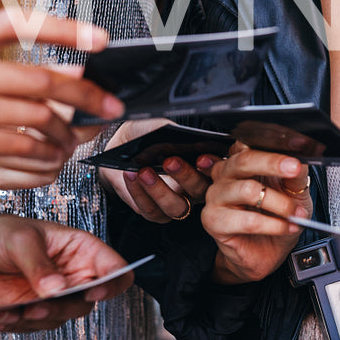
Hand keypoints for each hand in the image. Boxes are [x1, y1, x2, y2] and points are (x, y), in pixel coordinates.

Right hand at [0, 11, 124, 209]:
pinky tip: (52, 157)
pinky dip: (47, 153)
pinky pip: (25, 144)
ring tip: (74, 141)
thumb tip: (69, 77)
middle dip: (86, 95)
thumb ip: (1, 76)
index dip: (62, 28)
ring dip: (67, 133)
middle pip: (41, 77)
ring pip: (38, 114)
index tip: (100, 39)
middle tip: (111, 106)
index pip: (15, 22)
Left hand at [0, 211, 133, 332]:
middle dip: (61, 308)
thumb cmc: (1, 233)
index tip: (92, 293)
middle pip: (87, 301)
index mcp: (82, 250)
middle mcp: (74, 275)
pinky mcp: (35, 309)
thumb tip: (57, 289)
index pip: (114, 268)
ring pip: (61, 318)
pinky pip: (35, 327)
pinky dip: (16, 326)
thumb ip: (39, 265)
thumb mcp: (20, 241)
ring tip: (9, 313)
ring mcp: (56, 295)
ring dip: (35, 320)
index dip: (113, 283)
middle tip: (35, 307)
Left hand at [96, 119, 215, 223]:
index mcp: (202, 167)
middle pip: (200, 192)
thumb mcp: (163, 128)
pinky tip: (131, 176)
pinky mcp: (153, 211)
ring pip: (176, 207)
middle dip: (186, 177)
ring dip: (160, 191)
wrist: (122, 143)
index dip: (213, 167)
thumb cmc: (148, 134)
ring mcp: (174, 202)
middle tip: (170, 161)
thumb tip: (188, 140)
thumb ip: (178, 135)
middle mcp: (193, 188)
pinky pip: (151, 210)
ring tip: (144, 172)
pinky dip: (139, 194)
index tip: (201, 157)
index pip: (217, 171)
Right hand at [201, 142, 312, 283]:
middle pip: (243, 160)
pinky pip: (247, 220)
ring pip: (247, 190)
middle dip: (272, 162)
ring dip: (279, 203)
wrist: (266, 252)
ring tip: (296, 213)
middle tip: (294, 168)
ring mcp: (216, 197)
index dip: (272, 140)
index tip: (297, 143)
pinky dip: (273, 224)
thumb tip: (302, 158)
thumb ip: (295, 174)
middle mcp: (224, 175)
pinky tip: (286, 226)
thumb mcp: (295, 192)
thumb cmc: (276, 218)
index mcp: (241, 162)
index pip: (251, 141)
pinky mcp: (213, 221)